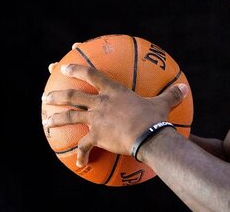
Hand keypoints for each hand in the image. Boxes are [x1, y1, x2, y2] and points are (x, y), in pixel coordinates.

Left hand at [42, 62, 188, 166]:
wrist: (147, 135)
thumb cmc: (154, 118)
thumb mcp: (162, 104)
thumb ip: (170, 95)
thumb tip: (184, 88)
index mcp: (114, 91)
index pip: (91, 75)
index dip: (76, 69)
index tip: (63, 67)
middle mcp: (100, 103)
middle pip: (73, 97)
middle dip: (57, 96)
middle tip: (46, 96)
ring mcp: (96, 120)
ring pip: (70, 118)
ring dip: (56, 119)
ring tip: (46, 122)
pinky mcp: (96, 136)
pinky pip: (83, 146)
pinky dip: (80, 154)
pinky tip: (79, 163)